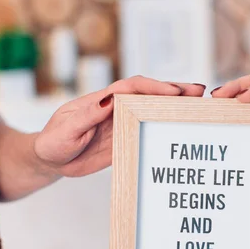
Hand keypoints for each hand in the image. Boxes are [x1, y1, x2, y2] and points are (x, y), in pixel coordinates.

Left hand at [34, 77, 205, 177]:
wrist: (50, 160)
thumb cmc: (53, 142)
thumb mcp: (65, 129)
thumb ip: (86, 116)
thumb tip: (108, 100)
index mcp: (101, 101)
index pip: (131, 88)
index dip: (153, 88)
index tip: (172, 92)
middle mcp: (116, 109)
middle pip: (149, 95)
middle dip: (174, 91)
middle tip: (199, 92)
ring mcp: (122, 124)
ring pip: (152, 112)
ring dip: (175, 109)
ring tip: (199, 108)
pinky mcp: (125, 140)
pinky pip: (148, 133)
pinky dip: (166, 130)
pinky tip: (182, 131)